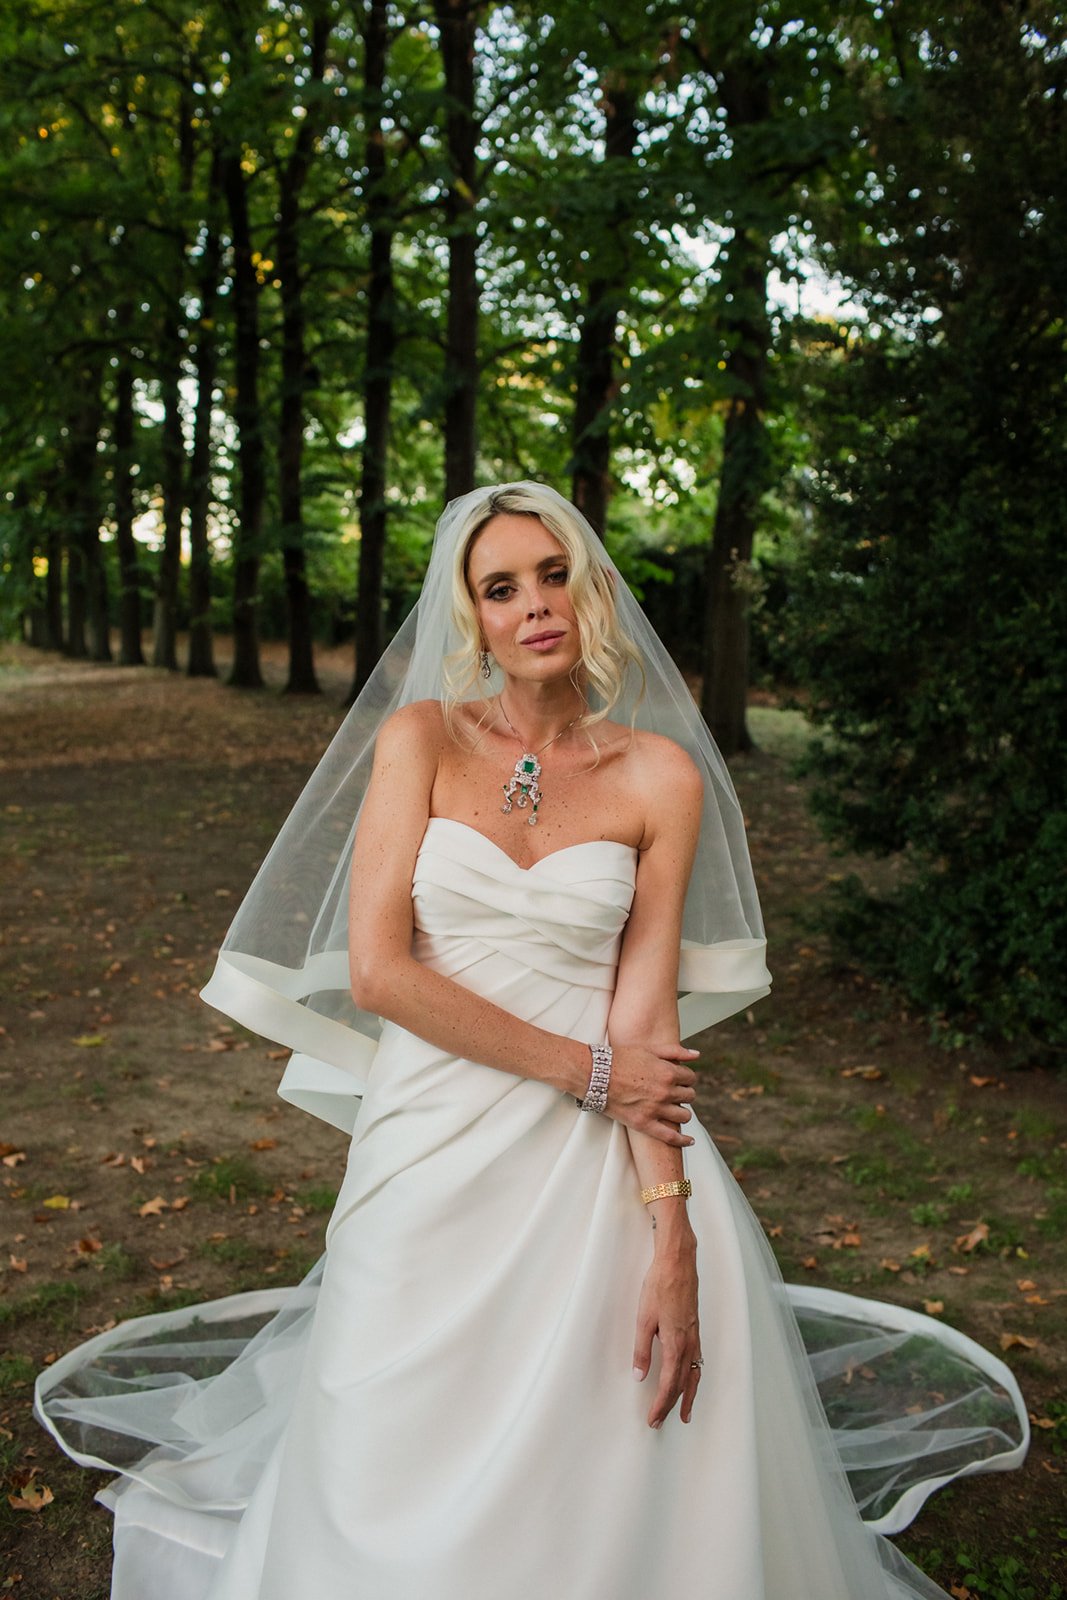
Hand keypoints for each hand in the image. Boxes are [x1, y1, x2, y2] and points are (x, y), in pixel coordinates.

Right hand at [606, 1044, 699, 1147]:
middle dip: (684, 1093)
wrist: (594, 1074)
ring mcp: (656, 1110)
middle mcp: (665, 1092)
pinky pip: (670, 1137)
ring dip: (683, 1112)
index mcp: (668, 1072)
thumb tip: (697, 1055)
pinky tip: (689, 1140)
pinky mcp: (644, 1124)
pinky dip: (682, 1140)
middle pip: (689, 1096)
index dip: (686, 1078)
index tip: (680, 1079)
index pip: (690, 1078)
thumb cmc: (619, 1059)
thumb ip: (674, 1051)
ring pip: (684, 1116)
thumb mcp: (648, 1050)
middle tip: (676, 1093)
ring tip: (675, 1110)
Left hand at [632, 1243, 700, 1427]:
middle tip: (660, 1422)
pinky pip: (697, 1362)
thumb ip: (642, 1349)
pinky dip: (694, 1378)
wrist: (678, 1263)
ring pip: (694, 1375)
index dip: (660, 1404)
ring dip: (688, 1396)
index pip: (669, 1383)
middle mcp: (688, 1344)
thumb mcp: (643, 1318)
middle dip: (671, 1405)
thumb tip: (639, 1375)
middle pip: (682, 1383)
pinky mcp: (695, 1329)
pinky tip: (690, 1380)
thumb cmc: (659, 1286)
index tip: (652, 1419)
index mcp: (675, 1343)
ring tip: (685, 1414)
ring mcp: (694, 1337)